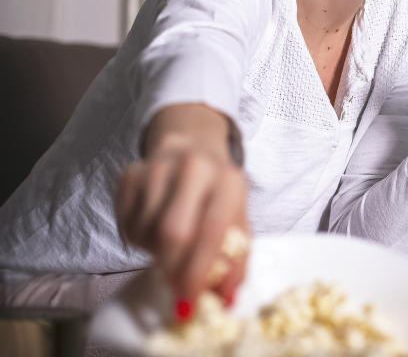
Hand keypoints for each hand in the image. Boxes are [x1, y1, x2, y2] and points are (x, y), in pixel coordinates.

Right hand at [115, 104, 248, 313]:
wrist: (191, 145)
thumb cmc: (217, 192)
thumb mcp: (237, 217)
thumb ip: (236, 258)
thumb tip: (227, 300)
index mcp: (228, 181)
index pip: (211, 233)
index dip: (197, 273)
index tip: (188, 305)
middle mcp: (194, 168)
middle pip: (173, 233)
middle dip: (171, 269)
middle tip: (174, 286)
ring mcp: (159, 167)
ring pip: (146, 231)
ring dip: (154, 252)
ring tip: (169, 244)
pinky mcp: (131, 172)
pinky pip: (126, 222)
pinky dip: (138, 237)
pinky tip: (153, 226)